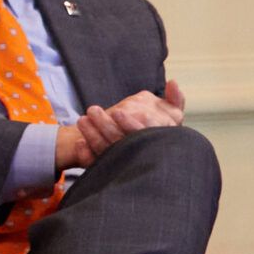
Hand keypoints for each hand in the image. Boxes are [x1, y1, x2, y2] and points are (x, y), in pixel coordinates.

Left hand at [71, 79, 185, 161]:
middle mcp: (139, 154)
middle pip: (119, 141)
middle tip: (92, 110)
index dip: (130, 123)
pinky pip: (95, 163)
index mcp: (155, 139)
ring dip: (92, 134)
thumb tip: (173, 82)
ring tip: (82, 119)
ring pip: (105, 150)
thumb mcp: (172, 115)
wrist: (146, 152)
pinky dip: (85, 153)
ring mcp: (123, 164)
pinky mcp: (109, 171)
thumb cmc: (160, 130)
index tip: (117, 112)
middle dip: (105, 125)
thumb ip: (175, 100)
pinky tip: (79, 142)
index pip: (142, 133)